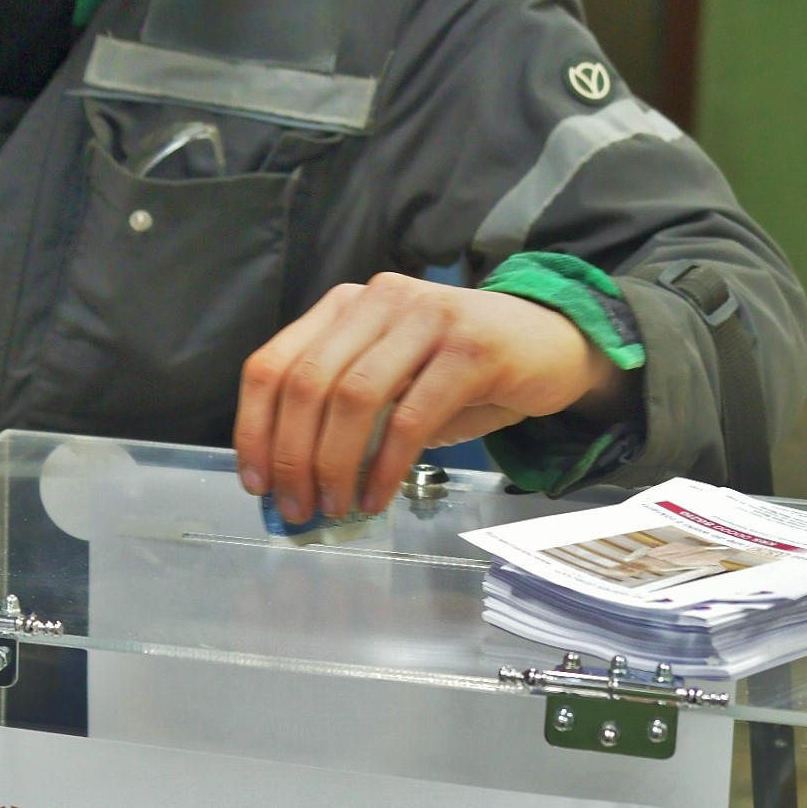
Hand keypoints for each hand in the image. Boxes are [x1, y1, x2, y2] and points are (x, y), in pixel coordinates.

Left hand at [234, 272, 631, 521]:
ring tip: (334, 507)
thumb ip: (343, 413)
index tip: (255, 481)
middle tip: (295, 507)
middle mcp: (378, 300)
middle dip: (292, 456)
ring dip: (334, 465)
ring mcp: (425, 318)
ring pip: (353, 397)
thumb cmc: (463, 372)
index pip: (273, 363)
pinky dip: (384, 467)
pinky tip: (377, 498)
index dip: (253, 427)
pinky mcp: (471, 347)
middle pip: (307, 383)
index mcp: (345, 306)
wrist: (553, 344)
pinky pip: (410, 417)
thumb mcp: (392, 380)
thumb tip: (293, 480)